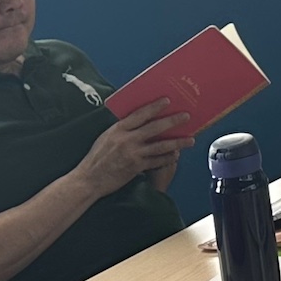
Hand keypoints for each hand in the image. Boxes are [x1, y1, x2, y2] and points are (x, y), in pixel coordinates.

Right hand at [77, 98, 192, 195]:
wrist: (89, 179)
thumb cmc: (97, 158)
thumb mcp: (107, 137)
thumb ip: (122, 130)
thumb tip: (137, 122)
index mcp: (118, 129)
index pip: (139, 114)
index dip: (154, 107)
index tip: (167, 101)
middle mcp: (126, 139)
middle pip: (154, 128)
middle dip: (172, 121)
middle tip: (186, 117)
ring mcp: (133, 153)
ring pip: (160, 145)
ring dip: (178, 142)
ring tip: (190, 140)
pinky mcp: (137, 167)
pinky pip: (157, 161)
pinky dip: (168, 157)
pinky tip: (176, 155)